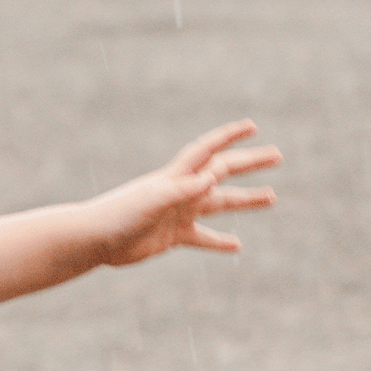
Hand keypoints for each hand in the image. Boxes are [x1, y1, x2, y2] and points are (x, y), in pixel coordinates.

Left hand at [88, 121, 279, 266]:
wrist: (94, 239)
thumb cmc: (118, 216)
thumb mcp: (153, 201)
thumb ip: (182, 190)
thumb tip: (212, 178)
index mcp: (176, 178)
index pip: (208, 151)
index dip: (229, 137)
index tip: (252, 126)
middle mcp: (180, 191)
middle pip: (222, 172)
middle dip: (249, 163)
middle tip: (277, 155)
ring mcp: (177, 213)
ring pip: (219, 204)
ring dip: (245, 200)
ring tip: (272, 197)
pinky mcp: (172, 235)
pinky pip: (202, 237)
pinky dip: (219, 241)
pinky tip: (237, 245)